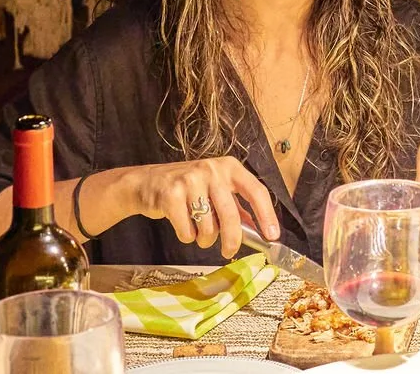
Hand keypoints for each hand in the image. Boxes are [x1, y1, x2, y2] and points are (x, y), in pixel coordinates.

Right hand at [128, 156, 277, 258]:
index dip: (266, 215)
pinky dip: (186, 236)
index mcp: (229, 167)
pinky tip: (181, 224)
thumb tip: (260, 230)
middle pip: (231, 215)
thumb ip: (237, 207)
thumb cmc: (188, 188)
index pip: (256, 190)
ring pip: (208, 227)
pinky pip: (187, 232)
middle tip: (229, 251)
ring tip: (197, 229)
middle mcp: (211, 170)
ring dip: (204, 238)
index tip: (272, 235)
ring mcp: (190, 180)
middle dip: (232, 240)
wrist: (147, 183)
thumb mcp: (216, 190)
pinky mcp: (171, 194)